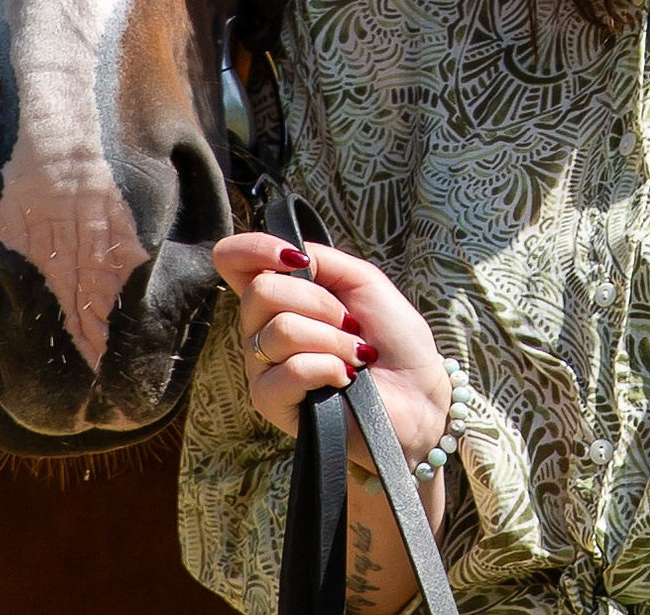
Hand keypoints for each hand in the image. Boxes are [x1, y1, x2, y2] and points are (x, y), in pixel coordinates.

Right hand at [212, 232, 454, 469]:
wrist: (416, 395)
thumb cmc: (393, 339)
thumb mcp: (363, 282)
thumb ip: (322, 260)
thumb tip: (289, 254)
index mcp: (281, 295)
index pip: (233, 260)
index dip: (254, 248)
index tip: (293, 258)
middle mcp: (261, 328)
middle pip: (261, 291)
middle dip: (320, 303)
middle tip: (349, 325)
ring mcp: (262, 366)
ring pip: (282, 330)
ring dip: (333, 340)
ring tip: (354, 356)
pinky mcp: (270, 401)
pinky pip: (291, 368)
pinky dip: (329, 367)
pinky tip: (344, 378)